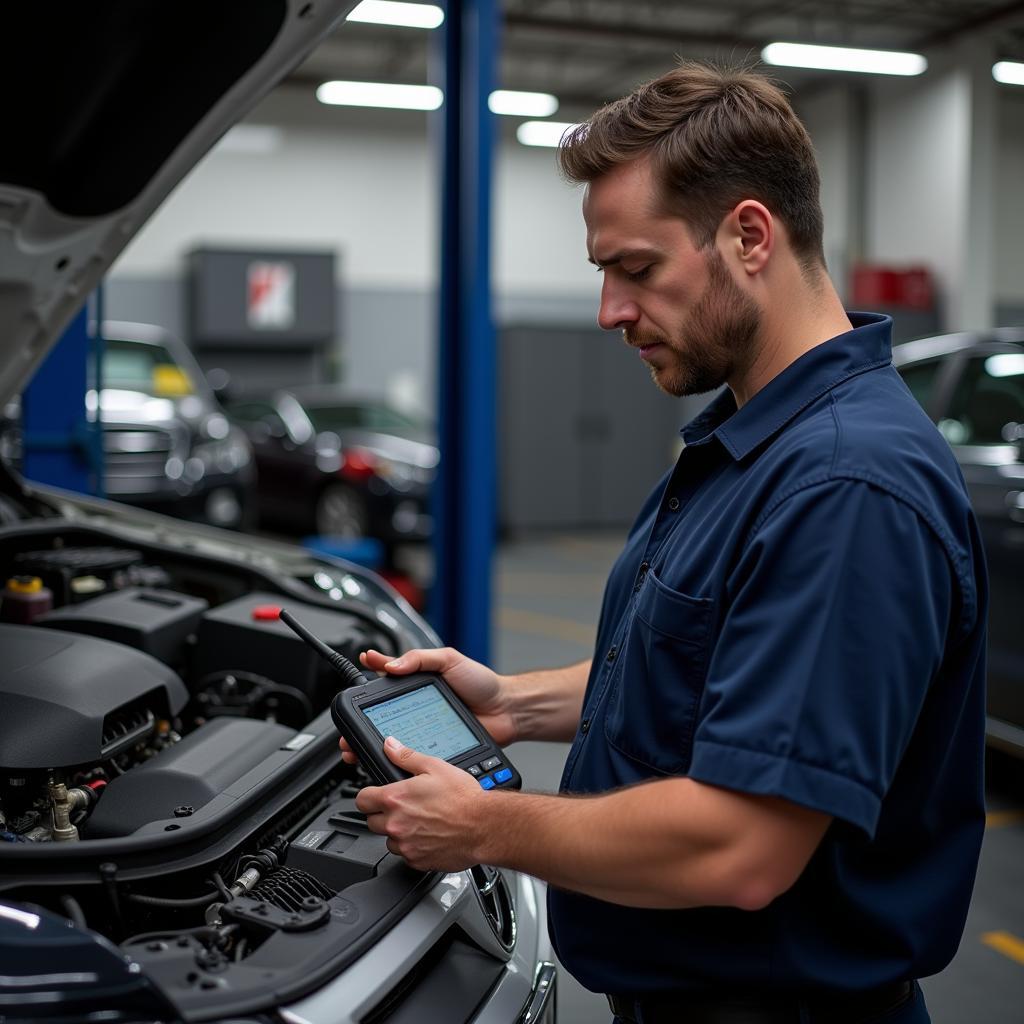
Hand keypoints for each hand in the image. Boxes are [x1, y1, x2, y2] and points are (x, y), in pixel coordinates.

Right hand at [338, 646, 516, 764]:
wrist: (506, 711)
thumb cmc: (482, 683)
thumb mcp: (450, 659)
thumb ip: (420, 659)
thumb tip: (392, 665)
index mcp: (419, 682)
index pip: (387, 679)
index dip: (369, 677)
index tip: (358, 669)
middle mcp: (417, 706)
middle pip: (381, 715)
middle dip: (360, 722)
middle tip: (346, 728)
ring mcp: (423, 728)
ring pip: (392, 738)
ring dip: (372, 744)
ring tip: (356, 747)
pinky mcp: (433, 747)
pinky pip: (411, 754)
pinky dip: (396, 758)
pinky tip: (386, 758)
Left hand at [355, 737, 486, 870]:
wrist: (483, 826)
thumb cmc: (463, 798)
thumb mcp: (436, 767)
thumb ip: (407, 757)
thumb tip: (390, 746)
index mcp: (396, 799)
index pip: (362, 800)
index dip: (369, 796)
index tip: (377, 796)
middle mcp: (396, 824)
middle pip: (371, 821)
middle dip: (383, 814)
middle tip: (404, 807)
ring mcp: (405, 845)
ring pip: (388, 840)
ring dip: (398, 832)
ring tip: (420, 821)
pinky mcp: (416, 861)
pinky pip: (405, 855)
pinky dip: (412, 847)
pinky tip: (429, 835)